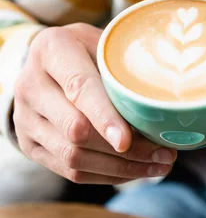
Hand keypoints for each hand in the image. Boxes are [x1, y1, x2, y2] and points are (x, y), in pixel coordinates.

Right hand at [13, 23, 176, 184]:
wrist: (46, 63)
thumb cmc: (86, 50)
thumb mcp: (103, 42)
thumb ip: (125, 64)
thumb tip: (169, 96)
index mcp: (51, 50)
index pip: (78, 88)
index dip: (103, 117)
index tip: (126, 140)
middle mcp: (31, 85)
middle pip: (75, 130)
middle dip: (124, 150)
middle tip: (165, 153)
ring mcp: (25, 118)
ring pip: (73, 156)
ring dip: (121, 168)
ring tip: (159, 165)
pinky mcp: (29, 144)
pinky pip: (69, 170)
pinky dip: (107, 175)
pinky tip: (136, 170)